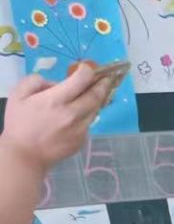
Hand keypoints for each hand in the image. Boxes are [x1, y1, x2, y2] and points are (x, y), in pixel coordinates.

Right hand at [0, 70, 115, 171]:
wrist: (25, 154)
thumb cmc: (19, 123)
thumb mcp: (18, 95)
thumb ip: (35, 82)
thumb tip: (54, 83)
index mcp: (56, 100)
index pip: (81, 80)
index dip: (88, 70)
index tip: (88, 68)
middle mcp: (72, 114)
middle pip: (96, 95)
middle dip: (103, 84)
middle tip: (106, 78)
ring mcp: (80, 129)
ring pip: (95, 109)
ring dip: (97, 99)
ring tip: (97, 92)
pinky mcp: (82, 140)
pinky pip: (88, 123)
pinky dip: (86, 115)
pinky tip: (80, 113)